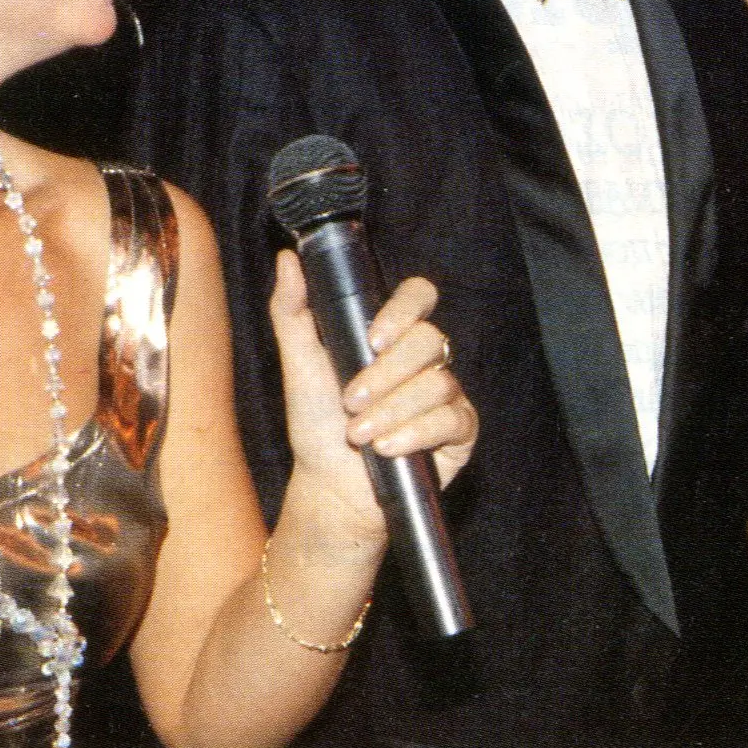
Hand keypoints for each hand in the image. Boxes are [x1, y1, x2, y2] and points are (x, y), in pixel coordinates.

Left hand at [269, 251, 476, 539]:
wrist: (329, 487)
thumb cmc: (315, 423)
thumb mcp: (298, 364)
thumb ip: (292, 311)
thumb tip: (287, 260)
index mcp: (392, 334)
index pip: (418, 296)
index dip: (404, 310)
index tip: (373, 338)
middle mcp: (425, 358)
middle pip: (430, 339)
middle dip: (386, 374)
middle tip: (350, 401)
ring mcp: (447, 393)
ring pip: (439, 382)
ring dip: (393, 410)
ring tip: (359, 434)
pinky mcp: (460, 430)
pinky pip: (453, 419)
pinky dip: (416, 433)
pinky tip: (388, 448)